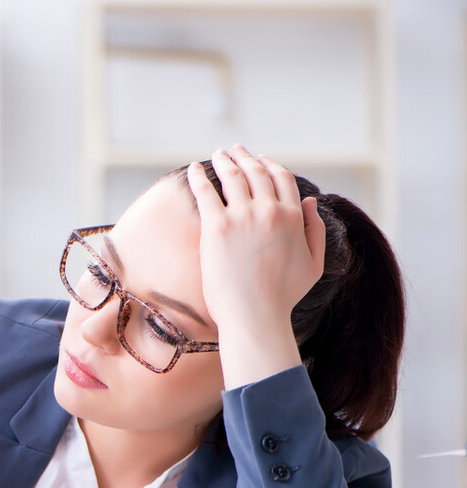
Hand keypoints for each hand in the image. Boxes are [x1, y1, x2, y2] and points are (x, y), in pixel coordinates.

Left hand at [187, 146, 325, 387]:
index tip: (260, 159)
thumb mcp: (313, 264)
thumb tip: (311, 202)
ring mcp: (242, 216)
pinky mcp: (216, 226)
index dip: (269, 165)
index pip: (282, 178)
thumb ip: (315, 230)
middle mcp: (269, 210)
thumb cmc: (282, 297)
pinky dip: (199, 177)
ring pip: (232, 176)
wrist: (254, 315)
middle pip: (256, 172)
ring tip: (217, 155)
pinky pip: (206, 191)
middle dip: (244, 157)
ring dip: (224, 161)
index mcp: (293, 217)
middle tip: (233, 150)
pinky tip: (194, 169)